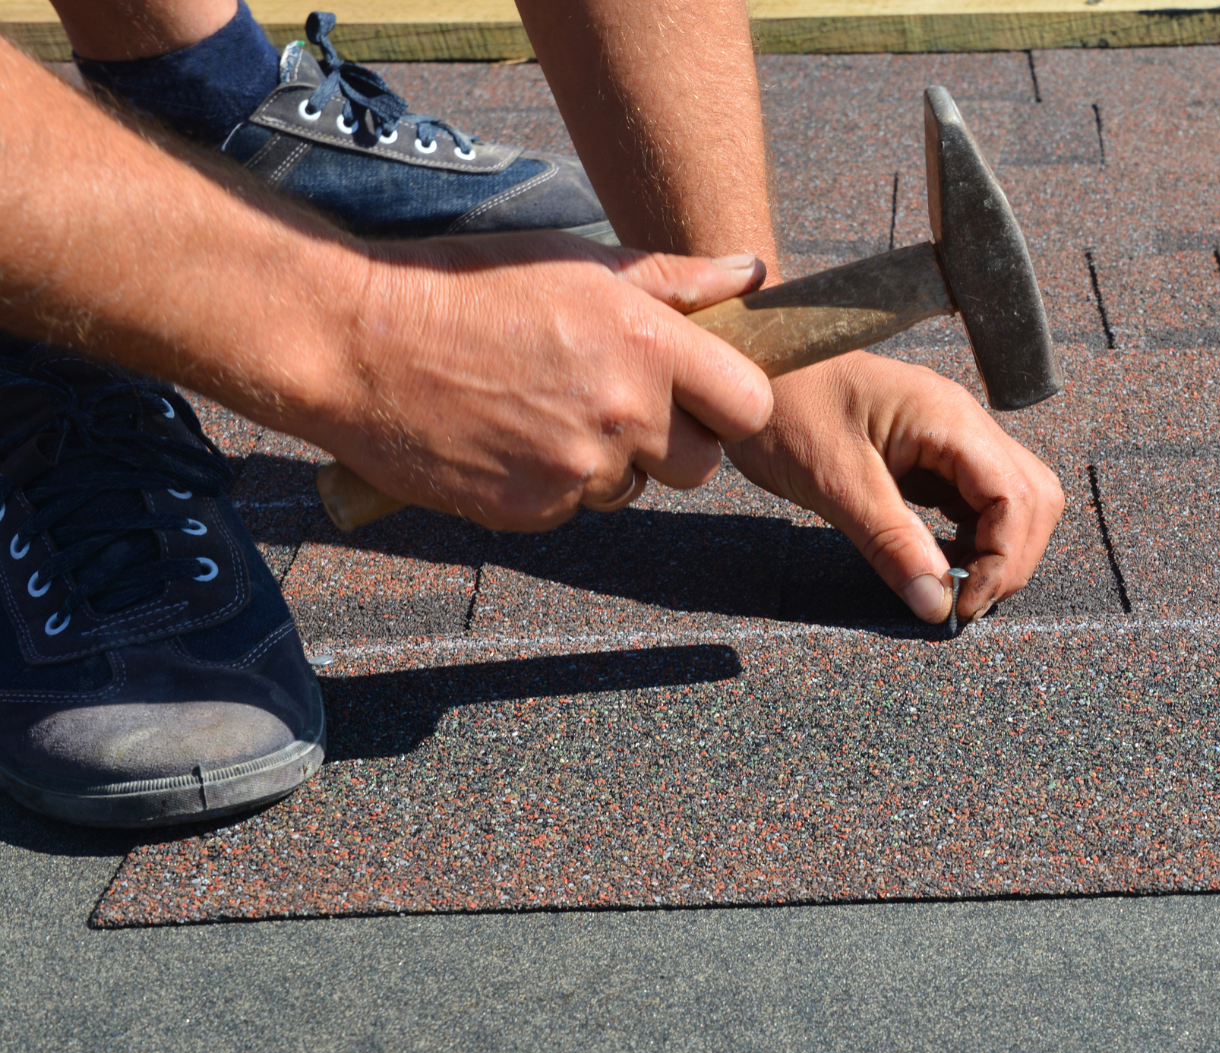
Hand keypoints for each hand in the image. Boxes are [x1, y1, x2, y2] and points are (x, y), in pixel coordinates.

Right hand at [309, 232, 772, 530]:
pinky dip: (551, 482)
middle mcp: (623, 413)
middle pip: (700, 465)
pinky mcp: (532, 510)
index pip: (749, 405)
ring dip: (606, 461)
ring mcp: (577, 470)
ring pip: (632, 488)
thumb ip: (674, 280)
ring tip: (544, 407)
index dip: (730, 403)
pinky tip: (510, 435)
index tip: (702, 393)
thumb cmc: (469, 286)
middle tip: (618, 403)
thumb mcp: (577, 262)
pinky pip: (572, 507)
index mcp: (647, 345)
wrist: (355, 342)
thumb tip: (751, 274)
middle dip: (672, 442)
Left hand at [725, 350, 1064, 623]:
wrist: (746, 368)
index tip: (962, 604)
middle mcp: (962, 422)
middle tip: (961, 601)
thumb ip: (891, 544)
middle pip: (1032, 498)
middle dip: (1010, 558)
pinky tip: (938, 560)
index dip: (1004, 560)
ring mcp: (950, 436)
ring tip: (950, 585)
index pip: (1018, 497)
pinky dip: (971, 538)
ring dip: (995, 550)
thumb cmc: (783, 407)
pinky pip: (977, 500)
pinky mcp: (931, 453)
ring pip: (1012, 500)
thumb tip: (938, 605)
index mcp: (947, 418)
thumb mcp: (834, 482)